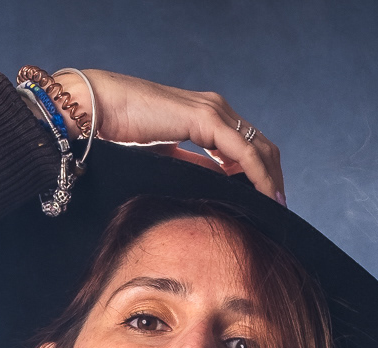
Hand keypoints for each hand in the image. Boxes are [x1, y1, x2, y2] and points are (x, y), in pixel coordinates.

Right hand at [51, 68, 284, 204]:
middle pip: (261, 145)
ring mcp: (214, 111)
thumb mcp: (166, 156)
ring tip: (277, 207)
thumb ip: (192, 166)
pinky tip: (266, 196)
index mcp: (207, 116)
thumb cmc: (122, 133)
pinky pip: (245, 153)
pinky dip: (260, 176)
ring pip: (260, 148)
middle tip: (278, 209)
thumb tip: (213, 185)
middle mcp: (216, 109)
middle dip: (272, 178)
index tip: (267, 201)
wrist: (100, 110)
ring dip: (272, 180)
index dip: (261, 172)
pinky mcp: (207, 119)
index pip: (246, 145)